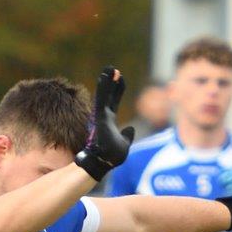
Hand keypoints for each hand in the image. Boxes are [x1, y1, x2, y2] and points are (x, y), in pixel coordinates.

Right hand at [75, 66, 135, 181]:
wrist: (104, 163)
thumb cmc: (112, 157)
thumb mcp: (125, 144)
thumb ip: (127, 136)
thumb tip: (131, 129)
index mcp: (110, 120)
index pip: (114, 100)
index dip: (117, 89)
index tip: (120, 78)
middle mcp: (104, 116)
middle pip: (109, 94)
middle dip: (112, 81)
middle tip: (114, 68)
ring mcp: (102, 116)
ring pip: (104, 94)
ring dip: (107, 81)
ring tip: (110, 68)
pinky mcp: (100, 117)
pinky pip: (101, 99)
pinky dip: (103, 88)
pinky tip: (105, 76)